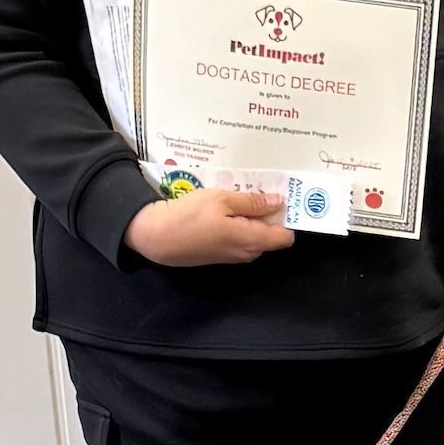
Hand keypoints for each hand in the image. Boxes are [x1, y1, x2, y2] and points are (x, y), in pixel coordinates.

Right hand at [124, 188, 294, 267]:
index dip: (287, 217)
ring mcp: (232, 256)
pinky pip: (238, 238)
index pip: (286, 236)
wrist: (156, 237)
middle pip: (270, 234)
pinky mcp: (219, 254)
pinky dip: (237, 223)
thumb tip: (278, 202)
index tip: (282, 198)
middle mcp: (247, 253)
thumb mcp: (222, 200)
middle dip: (268, 213)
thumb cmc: (190, 216)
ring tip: (237, 194)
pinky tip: (223, 208)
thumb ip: (252, 202)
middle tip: (257, 188)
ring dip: (251, 216)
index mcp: (252, 241)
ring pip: (253, 235)